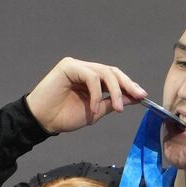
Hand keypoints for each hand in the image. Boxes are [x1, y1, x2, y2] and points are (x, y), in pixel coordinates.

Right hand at [25, 57, 147, 133]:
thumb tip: (133, 97)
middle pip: (112, 71)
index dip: (129, 85)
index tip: (142, 96)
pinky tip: (94, 108)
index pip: (114, 77)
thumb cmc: (64, 116)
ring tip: (118, 109)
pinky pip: (91, 77)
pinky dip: (96, 93)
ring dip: (115, 91)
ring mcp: (77, 65)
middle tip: (139, 97)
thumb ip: (112, 102)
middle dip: (127, 84)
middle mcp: (85, 69)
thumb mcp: (95, 111)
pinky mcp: (69, 66)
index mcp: (91, 79)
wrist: (43, 120)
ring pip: (104, 73)